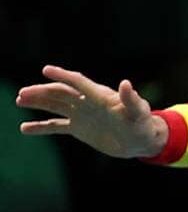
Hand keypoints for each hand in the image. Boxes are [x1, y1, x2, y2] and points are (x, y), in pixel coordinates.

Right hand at [15, 65, 166, 157]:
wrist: (142, 141)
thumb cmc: (143, 125)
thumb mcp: (139, 113)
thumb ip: (131, 100)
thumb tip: (126, 84)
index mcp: (100, 96)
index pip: (78, 82)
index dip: (64, 76)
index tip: (46, 70)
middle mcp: (87, 103)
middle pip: (61, 93)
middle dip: (42, 92)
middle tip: (22, 94)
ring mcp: (82, 115)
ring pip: (55, 106)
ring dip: (38, 102)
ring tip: (19, 100)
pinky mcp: (79, 129)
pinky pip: (56, 126)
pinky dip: (41, 126)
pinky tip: (25, 129)